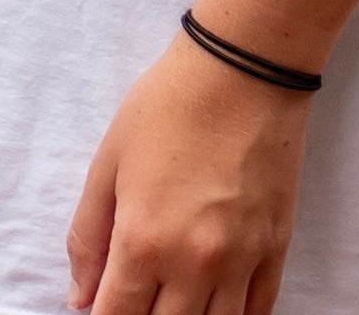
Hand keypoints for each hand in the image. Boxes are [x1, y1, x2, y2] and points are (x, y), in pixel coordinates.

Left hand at [66, 31, 311, 314]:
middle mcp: (193, 264)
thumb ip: (88, 235)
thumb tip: (81, 297)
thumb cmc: (169, 104)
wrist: (243, 68)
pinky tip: (216, 305)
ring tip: (174, 301)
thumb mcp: (109, 160)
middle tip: (139, 297)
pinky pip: (258, 312)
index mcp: (143, 241)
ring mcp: (241, 261)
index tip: (103, 308)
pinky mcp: (277, 248)